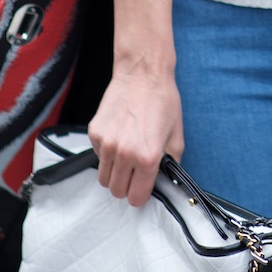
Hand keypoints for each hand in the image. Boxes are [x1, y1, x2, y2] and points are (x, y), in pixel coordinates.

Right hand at [88, 70, 183, 206]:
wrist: (142, 73)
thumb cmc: (162, 100)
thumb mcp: (176, 134)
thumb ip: (171, 163)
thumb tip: (165, 182)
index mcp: (147, 157)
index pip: (136, 198)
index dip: (141, 194)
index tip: (143, 187)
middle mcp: (124, 153)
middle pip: (117, 192)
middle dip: (127, 185)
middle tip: (135, 171)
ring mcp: (106, 143)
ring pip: (103, 178)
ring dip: (114, 172)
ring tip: (126, 154)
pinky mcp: (94, 133)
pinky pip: (97, 157)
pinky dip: (106, 154)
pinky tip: (119, 136)